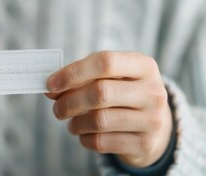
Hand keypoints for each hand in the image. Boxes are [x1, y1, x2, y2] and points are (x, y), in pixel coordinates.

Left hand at [46, 51, 171, 167]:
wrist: (154, 125)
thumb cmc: (122, 93)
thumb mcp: (111, 78)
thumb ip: (82, 78)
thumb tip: (51, 88)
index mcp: (143, 66)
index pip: (105, 62)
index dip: (73, 73)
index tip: (50, 84)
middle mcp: (153, 91)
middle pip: (100, 93)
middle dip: (70, 101)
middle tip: (57, 108)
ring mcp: (152, 119)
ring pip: (100, 120)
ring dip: (75, 123)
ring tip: (72, 122)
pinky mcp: (145, 144)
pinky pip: (103, 142)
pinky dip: (85, 139)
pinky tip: (85, 135)